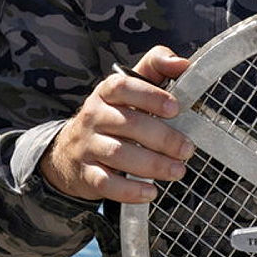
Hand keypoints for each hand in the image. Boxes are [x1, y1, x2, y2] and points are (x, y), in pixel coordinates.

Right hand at [38, 45, 194, 203]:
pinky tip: (150, 192)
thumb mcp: (129, 89)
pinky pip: (105, 182)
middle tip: (186, 149)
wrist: (69, 152)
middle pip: (127, 124)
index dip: (149, 96)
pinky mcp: (86, 174)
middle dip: (162, 138)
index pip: (123, 87)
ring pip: (117, 154)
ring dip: (152, 164)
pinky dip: (129, 190)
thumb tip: (185, 64)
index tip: (174, 108)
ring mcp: (88, 146)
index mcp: (106, 93)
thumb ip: (156, 68)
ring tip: (177, 170)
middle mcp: (94, 116)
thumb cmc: (113, 117)